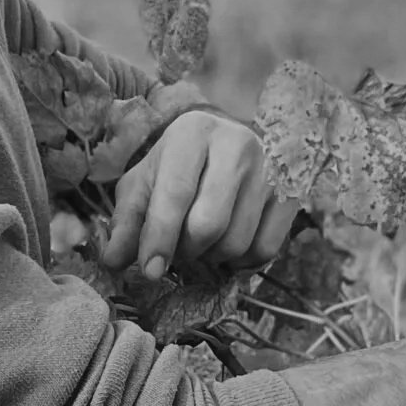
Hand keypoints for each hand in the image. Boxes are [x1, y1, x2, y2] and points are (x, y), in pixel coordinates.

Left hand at [99, 111, 295, 281]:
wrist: (232, 141)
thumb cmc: (181, 163)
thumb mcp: (146, 181)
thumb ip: (128, 219)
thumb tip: (113, 262)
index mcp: (193, 134)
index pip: (176, 193)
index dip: (160, 237)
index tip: (149, 271)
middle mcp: (237, 145)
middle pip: (209, 224)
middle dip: (186, 251)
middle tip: (178, 249)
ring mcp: (270, 170)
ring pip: (237, 242)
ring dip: (212, 258)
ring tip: (202, 243)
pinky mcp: (292, 194)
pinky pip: (265, 249)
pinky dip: (241, 262)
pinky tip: (228, 246)